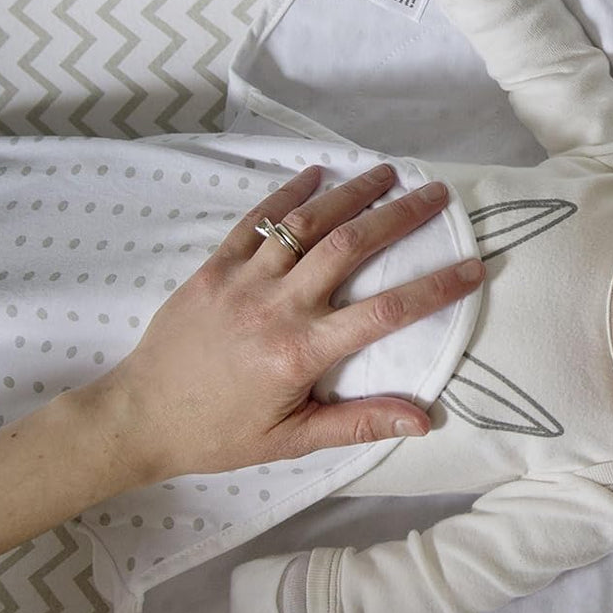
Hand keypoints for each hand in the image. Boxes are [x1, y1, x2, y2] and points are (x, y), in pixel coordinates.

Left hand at [81, 163, 484, 483]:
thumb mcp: (292, 440)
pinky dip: (287, 194)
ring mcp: (242, 280)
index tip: (473, 266)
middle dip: (400, 215)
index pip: (385, 313)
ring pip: (305, 223)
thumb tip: (424, 419)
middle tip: (437, 193)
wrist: (139, 416)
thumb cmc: (218, 434)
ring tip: (387, 171)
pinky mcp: (213, 267)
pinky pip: (254, 220)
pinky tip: (316, 175)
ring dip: (351, 192)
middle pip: (350, 246)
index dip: (435, 288)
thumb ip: (358, 424)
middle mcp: (276, 306)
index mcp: (301, 352)